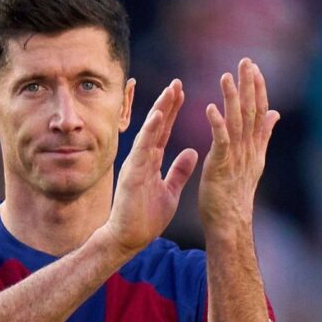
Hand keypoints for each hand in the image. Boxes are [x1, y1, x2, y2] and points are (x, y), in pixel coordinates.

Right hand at [102, 79, 198, 254]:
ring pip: (149, 132)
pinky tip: (157, 116)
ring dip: (159, 111)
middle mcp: (143, 159)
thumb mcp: (170, 191)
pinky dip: (149, 131)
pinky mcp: (132, 174)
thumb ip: (179, 171)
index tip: (181, 92)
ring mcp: (136, 164)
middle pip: (156, 125)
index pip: (163, 131)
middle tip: (177, 82)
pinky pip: (142, 149)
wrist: (129, 239)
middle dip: (166, 104)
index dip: (172, 111)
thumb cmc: (146, 218)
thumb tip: (192, 152)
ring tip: (169, 91)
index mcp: (152, 162)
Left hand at [198, 59, 279, 230]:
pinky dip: (217, 124)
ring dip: (232, 98)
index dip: (258, 89)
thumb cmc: (236, 193)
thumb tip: (274, 114)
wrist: (230, 222)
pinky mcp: (221, 166)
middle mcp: (249, 148)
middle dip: (249, 85)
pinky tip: (211, 108)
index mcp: (254, 146)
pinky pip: (220, 141)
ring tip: (227, 77)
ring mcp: (236, 157)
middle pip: (252, 111)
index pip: (259, 111)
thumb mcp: (253, 159)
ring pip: (237, 122)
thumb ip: (263, 135)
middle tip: (245, 61)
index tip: (254, 68)